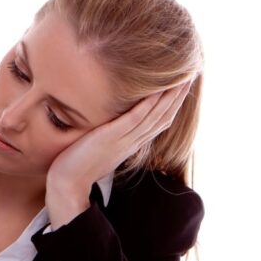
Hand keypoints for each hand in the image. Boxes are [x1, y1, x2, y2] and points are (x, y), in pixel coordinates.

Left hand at [45, 80, 193, 226]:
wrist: (68, 184)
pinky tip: (157, 92)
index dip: (173, 105)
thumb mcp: (102, 148)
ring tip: (183, 79)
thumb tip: (114, 126)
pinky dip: (147, 106)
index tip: (182, 88)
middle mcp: (133, 142)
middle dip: (178, 97)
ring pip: (154, 117)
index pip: (160, 122)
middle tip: (192, 76)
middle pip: (163, 117)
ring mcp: (123, 140)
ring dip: (170, 97)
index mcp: (132, 144)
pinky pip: (134, 120)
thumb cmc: (80, 165)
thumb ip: (113, 137)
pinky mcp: (110, 138)